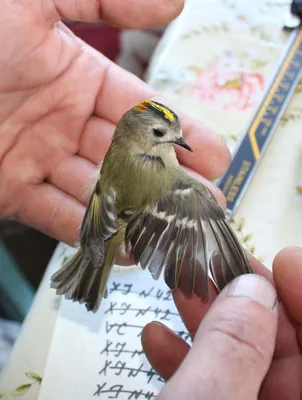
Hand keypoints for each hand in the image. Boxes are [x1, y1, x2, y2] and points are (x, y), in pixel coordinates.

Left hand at [0, 0, 229, 245]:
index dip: (182, 135)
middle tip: (208, 204)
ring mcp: (38, 159)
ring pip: (100, 193)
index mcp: (76, 76)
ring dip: (137, 215)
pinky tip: (125, 247)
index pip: (142, 112)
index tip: (217, 157)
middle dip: (170, 184)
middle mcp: (63, 121)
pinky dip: (91, 234)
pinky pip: (59, 217)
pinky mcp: (10, 192)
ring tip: (175, 233)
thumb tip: (175, 1)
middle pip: (128, 159)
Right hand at [142, 247, 301, 398]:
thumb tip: (250, 287)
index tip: (281, 259)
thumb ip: (233, 347)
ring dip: (207, 322)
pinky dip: (185, 359)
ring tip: (178, 290)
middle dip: (243, 299)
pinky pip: (211, 384)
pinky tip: (157, 337)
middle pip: (277, 344)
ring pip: (241, 361)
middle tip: (212, 265)